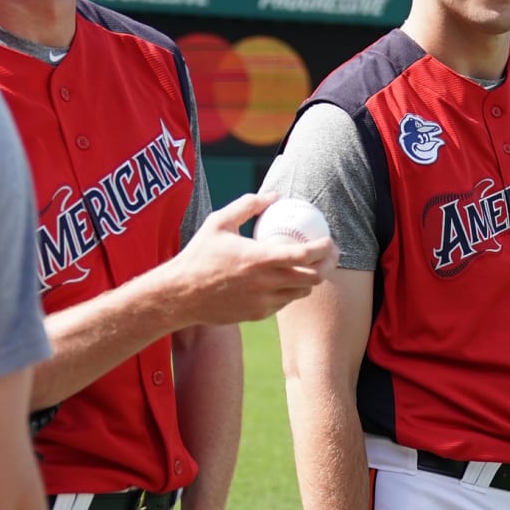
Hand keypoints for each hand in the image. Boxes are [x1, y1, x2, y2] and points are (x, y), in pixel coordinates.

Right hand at [165, 193, 335, 325]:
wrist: (180, 296)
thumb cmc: (198, 256)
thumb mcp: (219, 222)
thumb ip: (248, 205)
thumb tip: (273, 195)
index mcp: (259, 259)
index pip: (305, 254)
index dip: (324, 247)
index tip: (329, 239)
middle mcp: (265, 283)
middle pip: (313, 278)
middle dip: (328, 265)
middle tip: (329, 254)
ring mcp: (263, 302)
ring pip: (301, 292)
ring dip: (311, 279)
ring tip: (310, 266)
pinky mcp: (257, 314)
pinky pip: (284, 302)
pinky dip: (290, 290)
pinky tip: (285, 279)